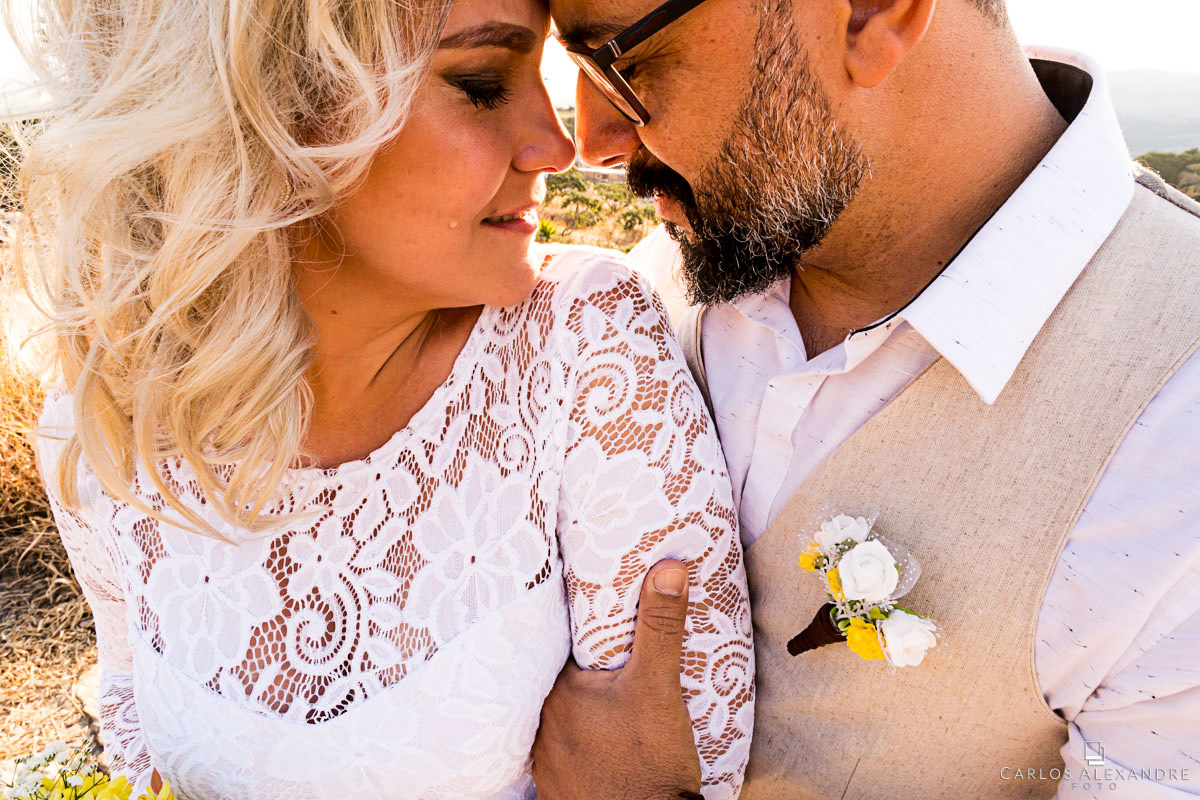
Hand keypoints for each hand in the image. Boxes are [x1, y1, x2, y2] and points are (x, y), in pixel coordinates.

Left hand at [532, 559, 702, 799]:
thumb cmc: (646, 765)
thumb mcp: (659, 689)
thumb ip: (660, 629)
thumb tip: (667, 570)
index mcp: (555, 693)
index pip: (554, 642)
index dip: (574, 624)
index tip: (591, 602)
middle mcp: (540, 724)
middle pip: (559, 675)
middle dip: (582, 660)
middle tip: (608, 639)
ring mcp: (548, 757)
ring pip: (561, 710)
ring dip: (582, 697)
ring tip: (609, 680)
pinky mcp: (561, 782)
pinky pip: (567, 742)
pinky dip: (583, 730)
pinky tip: (605, 727)